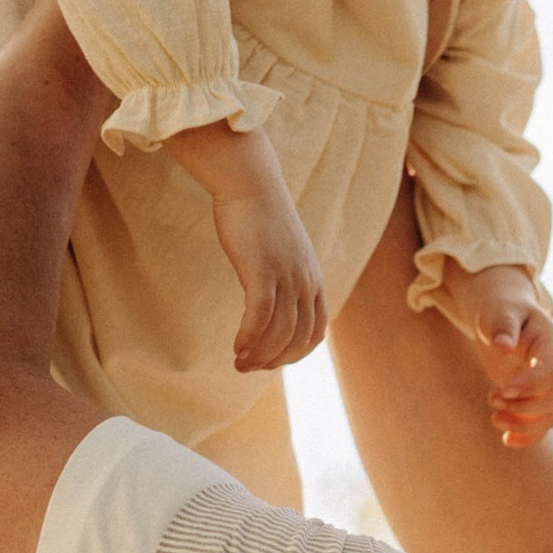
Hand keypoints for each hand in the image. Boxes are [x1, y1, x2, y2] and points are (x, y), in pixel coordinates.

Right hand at [166, 118, 328, 366]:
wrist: (250, 184)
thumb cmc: (259, 218)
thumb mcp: (279, 253)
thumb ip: (280, 278)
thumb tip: (266, 301)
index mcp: (312, 280)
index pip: (315, 332)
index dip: (294, 354)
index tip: (271, 361)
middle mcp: (306, 281)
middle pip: (297, 338)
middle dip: (274, 361)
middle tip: (248, 368)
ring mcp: (287, 276)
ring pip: (280, 332)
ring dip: (259, 355)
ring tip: (239, 363)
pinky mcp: (263, 269)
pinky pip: (261, 315)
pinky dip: (250, 337)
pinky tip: (236, 348)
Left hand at [444, 261, 552, 448]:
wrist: (507, 316)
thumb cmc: (502, 310)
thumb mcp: (499, 310)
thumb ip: (502, 325)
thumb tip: (502, 347)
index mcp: (552, 345)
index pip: (551, 373)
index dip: (530, 386)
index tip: (503, 390)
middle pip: (551, 400)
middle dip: (521, 406)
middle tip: (491, 398)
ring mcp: (550, 386)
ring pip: (548, 417)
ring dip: (523, 425)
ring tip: (494, 418)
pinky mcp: (538, 398)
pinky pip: (540, 424)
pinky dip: (526, 436)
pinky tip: (506, 440)